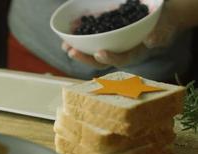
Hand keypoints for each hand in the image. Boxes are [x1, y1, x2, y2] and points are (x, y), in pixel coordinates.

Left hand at [62, 5, 177, 67]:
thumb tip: (151, 40)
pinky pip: (90, 40)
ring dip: (78, 50)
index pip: (120, 59)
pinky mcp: (105, 38)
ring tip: (64, 46)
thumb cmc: (164, 26)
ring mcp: (111, 47)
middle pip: (100, 60)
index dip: (110, 58)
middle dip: (85, 58)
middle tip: (71, 52)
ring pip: (91, 52)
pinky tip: (68, 33)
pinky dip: (79, 38)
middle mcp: (119, 53)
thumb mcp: (165, 30)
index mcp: (133, 54)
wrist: (161, 18)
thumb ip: (160, 35)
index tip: (100, 53)